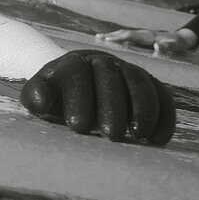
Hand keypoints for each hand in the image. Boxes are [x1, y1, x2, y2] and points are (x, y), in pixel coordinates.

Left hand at [20, 50, 174, 144]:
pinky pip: (161, 94)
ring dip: (143, 108)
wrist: (75, 85)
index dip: (79, 99)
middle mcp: (102, 61)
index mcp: (72, 62)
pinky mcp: (148, 82)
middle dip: (112, 107)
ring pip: (139, 82)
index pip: (76, 74)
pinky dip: (164, 115)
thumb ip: (34, 97)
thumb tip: (41, 101)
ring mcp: (127, 69)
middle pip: (110, 78)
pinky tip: (158, 138)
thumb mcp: (39, 95)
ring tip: (138, 135)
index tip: (78, 127)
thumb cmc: (56, 96)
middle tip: (111, 136)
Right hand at [97, 28, 192, 55]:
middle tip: (97, 38)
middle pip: (123, 33)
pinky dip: (117, 36)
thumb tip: (157, 45)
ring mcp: (141, 34)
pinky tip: (111, 39)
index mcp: (148, 36)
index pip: (130, 36)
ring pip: (124, 33)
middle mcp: (142, 33)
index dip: (118, 38)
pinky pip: (127, 36)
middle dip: (110, 35)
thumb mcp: (176, 46)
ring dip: (111, 35)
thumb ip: (167, 46)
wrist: (181, 38)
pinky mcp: (141, 37)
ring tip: (98, 37)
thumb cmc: (178, 44)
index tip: (107, 40)